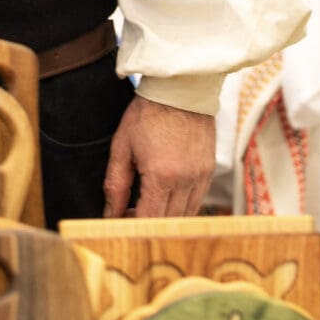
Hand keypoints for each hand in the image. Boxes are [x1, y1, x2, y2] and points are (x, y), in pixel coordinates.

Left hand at [102, 96, 216, 219]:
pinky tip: (165, 198)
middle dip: (148, 226)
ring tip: (146, 207)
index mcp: (161, 176)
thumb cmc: (146, 115)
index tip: (120, 224)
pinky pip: (197, 202)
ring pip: (185, 216)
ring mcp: (201, 177)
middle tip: (129, 216)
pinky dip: (181, 207)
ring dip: (166, 219)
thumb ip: (116, 185)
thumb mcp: (122, 147)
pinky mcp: (209, 171)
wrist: (180, 90)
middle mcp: (185, 180)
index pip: (148, 220)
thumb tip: (110, 214)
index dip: (133, 228)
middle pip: (168, 223)